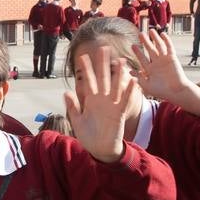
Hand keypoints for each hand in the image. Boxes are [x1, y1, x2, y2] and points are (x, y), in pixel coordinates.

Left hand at [65, 44, 135, 162]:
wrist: (100, 150)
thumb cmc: (89, 136)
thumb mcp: (77, 121)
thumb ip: (73, 107)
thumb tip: (66, 92)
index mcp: (91, 101)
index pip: (88, 81)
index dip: (86, 70)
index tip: (83, 57)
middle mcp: (102, 100)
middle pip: (103, 78)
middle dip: (103, 64)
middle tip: (104, 48)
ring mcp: (111, 106)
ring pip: (115, 86)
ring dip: (118, 74)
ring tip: (121, 61)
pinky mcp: (118, 114)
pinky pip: (124, 101)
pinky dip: (128, 92)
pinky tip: (133, 81)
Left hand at [132, 29, 199, 113]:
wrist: (176, 91)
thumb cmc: (162, 91)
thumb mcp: (147, 86)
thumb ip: (139, 78)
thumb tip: (130, 71)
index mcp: (150, 70)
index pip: (142, 58)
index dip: (138, 52)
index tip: (132, 45)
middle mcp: (157, 63)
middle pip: (150, 50)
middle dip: (145, 42)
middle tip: (140, 34)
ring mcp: (165, 60)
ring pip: (159, 46)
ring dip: (155, 39)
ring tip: (151, 31)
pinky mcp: (172, 58)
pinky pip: (169, 47)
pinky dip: (166, 41)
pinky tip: (162, 34)